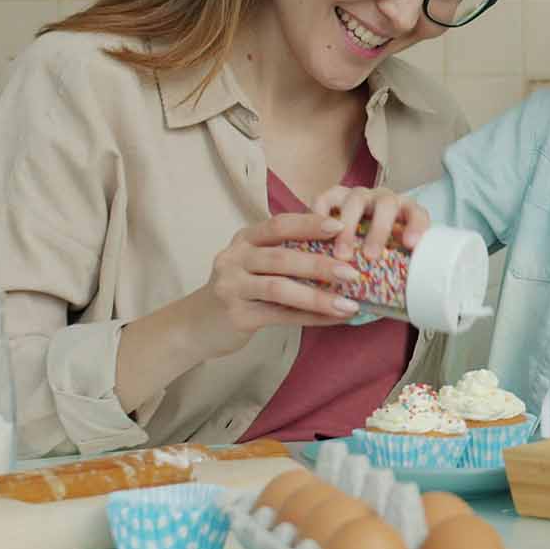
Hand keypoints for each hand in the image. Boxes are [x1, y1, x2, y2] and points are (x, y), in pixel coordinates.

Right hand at [195, 214, 365, 357]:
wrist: (196, 325)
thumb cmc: (239, 289)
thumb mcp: (254, 263)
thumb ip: (285, 253)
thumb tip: (340, 251)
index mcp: (244, 239)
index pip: (278, 225)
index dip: (309, 223)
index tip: (340, 226)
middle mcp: (234, 258)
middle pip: (281, 258)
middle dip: (320, 264)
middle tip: (353, 272)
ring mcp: (232, 287)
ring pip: (280, 288)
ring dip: (318, 297)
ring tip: (349, 303)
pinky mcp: (236, 315)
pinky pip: (280, 315)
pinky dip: (311, 317)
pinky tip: (334, 319)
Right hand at [309, 185, 430, 262]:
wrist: (349, 240)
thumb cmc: (376, 258)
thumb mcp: (391, 261)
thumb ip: (397, 270)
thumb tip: (404, 301)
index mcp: (404, 213)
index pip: (417, 213)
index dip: (416, 225)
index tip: (411, 244)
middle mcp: (382, 200)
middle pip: (386, 204)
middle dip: (380, 229)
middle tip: (371, 255)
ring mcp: (357, 196)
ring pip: (356, 200)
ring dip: (349, 228)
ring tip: (342, 255)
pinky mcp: (333, 197)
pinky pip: (326, 198)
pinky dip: (322, 214)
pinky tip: (317, 234)